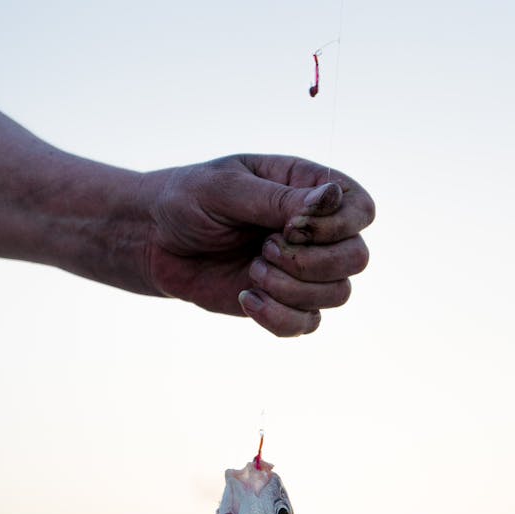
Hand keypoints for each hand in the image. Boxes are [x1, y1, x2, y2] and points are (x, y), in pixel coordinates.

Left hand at [140, 154, 374, 336]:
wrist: (153, 242)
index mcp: (307, 188)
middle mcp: (315, 231)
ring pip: (338, 295)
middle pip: (357, 258)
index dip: (338, 225)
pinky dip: (277, 318)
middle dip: (312, 263)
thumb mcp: (226, 189)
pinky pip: (307, 325)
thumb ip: (278, 198)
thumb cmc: (187, 201)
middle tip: (264, 249)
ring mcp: (303, 271)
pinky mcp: (284, 303)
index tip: (289, 226)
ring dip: (292, 290)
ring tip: (251, 272)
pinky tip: (244, 298)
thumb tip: (332, 198)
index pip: (361, 208)